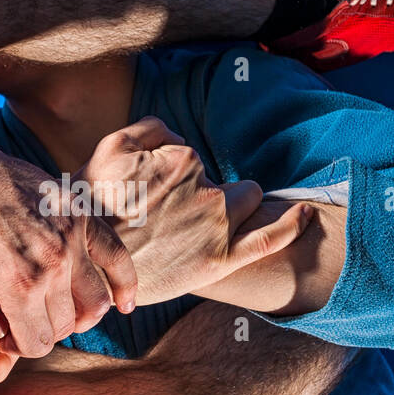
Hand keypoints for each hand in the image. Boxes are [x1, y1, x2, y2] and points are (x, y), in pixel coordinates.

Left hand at [0, 109, 136, 358]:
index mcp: (18, 283)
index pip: (37, 343)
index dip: (16, 346)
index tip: (0, 333)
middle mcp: (54, 262)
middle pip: (64, 324)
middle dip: (41, 330)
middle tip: (19, 319)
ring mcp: (72, 235)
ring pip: (95, 301)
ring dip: (79, 316)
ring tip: (57, 313)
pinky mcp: (81, 214)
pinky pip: (117, 256)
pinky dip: (125, 284)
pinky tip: (125, 304)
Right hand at [77, 117, 313, 304]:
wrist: (86, 266)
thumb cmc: (93, 208)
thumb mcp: (108, 149)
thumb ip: (149, 128)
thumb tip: (175, 135)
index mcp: (181, 161)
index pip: (190, 158)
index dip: (172, 175)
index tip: (153, 196)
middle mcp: (205, 191)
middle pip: (224, 178)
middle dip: (209, 188)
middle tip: (176, 214)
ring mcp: (217, 228)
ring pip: (247, 200)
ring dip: (236, 204)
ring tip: (203, 225)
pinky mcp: (221, 261)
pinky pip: (270, 238)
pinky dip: (293, 224)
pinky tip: (306, 213)